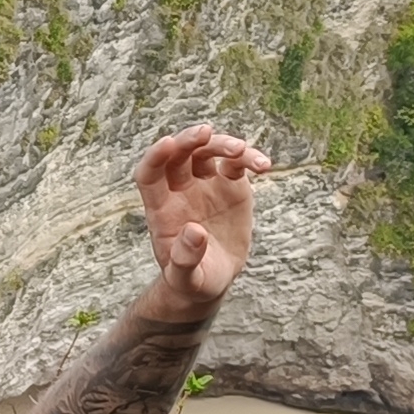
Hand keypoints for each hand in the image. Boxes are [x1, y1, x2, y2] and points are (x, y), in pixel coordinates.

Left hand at [134, 129, 270, 315]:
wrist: (214, 278)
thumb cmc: (193, 280)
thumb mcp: (187, 278)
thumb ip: (186, 259)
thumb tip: (194, 232)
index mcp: (161, 209)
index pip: (150, 175)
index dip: (155, 157)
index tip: (168, 144)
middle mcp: (180, 190)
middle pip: (179, 155)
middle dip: (189, 140)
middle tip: (206, 133)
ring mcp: (205, 185)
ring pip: (207, 152)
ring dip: (222, 144)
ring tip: (241, 151)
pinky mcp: (230, 185)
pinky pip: (236, 163)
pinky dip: (249, 158)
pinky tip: (264, 165)